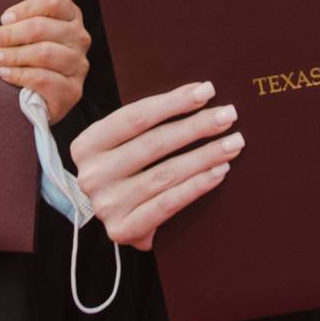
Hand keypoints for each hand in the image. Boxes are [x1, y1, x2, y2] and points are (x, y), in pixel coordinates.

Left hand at [0, 0, 91, 122]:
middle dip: (10, 34)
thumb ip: (16, 23)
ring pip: (44, 53)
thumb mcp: (25, 33)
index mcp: (70, 16)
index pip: (53, 0)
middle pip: (42, 27)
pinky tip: (5, 74)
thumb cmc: (28, 57)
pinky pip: (44, 79)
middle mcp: (79, 37)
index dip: (25, 8)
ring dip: (14, 55)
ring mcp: (78, 64)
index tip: (4, 19)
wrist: (39, 99)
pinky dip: (20, 75)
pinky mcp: (73, 90)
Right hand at [69, 79, 239, 248]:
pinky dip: (198, 186)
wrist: (116, 218)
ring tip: (233, 143)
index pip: (135, 117)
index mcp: (86, 145)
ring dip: (205, 156)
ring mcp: (106, 206)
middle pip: (153, 144)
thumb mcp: (123, 143)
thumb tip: (200, 93)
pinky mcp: (123, 230)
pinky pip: (169, 204)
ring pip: (166, 173)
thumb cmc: (127, 170)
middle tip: (229, 114)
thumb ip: (148, 123)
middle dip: (196, 126)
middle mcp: (91, 175)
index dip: (173, 102)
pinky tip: (219, 171)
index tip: (206, 90)